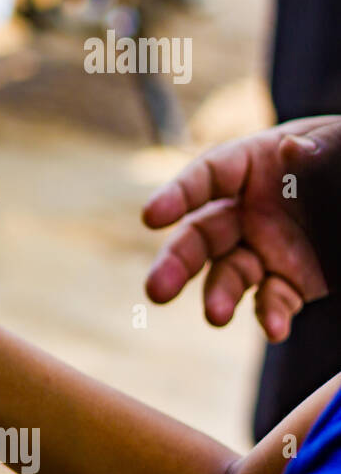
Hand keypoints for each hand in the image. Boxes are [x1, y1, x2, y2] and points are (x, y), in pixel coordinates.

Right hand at [142, 116, 340, 341]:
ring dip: (217, 296)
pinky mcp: (290, 282)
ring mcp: (266, 248)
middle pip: (200, 235)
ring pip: (228, 273)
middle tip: (156, 291)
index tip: (151, 218)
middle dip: (175, 263)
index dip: (177, 196)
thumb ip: (318, 150)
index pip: (206, 177)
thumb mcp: (338, 144)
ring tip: (215, 317)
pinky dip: (271, 315)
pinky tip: (274, 329)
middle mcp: (249, 209)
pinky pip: (274, 300)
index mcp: (255, 165)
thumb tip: (291, 151)